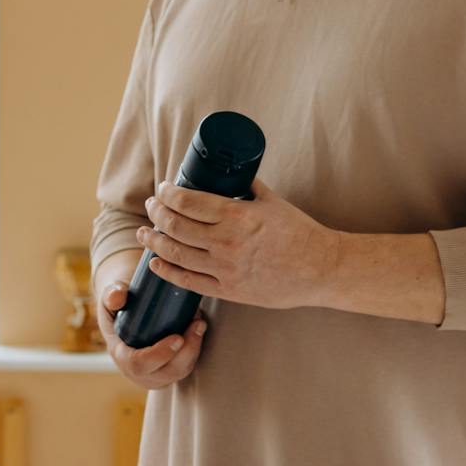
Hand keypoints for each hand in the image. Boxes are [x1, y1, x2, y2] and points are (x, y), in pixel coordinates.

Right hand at [95, 278, 206, 389]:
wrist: (124, 312)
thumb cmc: (118, 304)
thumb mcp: (109, 297)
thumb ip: (111, 295)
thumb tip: (118, 297)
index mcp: (121, 355)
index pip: (139, 364)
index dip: (160, 355)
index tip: (178, 337)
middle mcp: (137, 372)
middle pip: (167, 372)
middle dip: (187, 351)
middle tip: (198, 324)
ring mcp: (154, 375)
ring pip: (180, 371)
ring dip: (195, 349)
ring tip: (200, 322)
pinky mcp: (168, 372)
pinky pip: (185, 368)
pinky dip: (195, 350)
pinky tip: (199, 329)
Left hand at [138, 179, 338, 309]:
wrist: (321, 269)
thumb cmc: (299, 233)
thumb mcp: (272, 201)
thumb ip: (247, 187)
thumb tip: (230, 173)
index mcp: (236, 216)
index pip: (187, 202)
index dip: (167, 194)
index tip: (162, 189)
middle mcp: (226, 242)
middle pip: (175, 225)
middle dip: (156, 213)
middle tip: (152, 206)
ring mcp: (225, 269)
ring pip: (175, 253)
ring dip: (154, 240)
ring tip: (144, 231)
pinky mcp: (228, 291)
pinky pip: (188, 282)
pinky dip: (167, 271)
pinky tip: (155, 263)